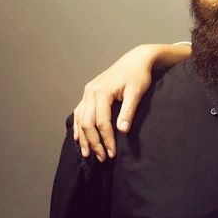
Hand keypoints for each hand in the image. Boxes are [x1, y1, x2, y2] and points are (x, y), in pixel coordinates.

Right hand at [73, 45, 154, 161]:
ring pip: (80, 119)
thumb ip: (128, 111)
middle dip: (94, 142)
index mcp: (102, 91)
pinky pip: (79, 112)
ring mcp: (87, 92)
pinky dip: (78, 126)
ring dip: (84, 138)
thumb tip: (122, 131)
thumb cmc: (138, 75)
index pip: (101, 121)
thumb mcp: (136, 92)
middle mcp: (90, 91)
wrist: (136, 59)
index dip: (106, 139)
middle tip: (103, 158)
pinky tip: (78, 138)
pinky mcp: (88, 93)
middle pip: (87, 123)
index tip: (112, 153)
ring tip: (88, 154)